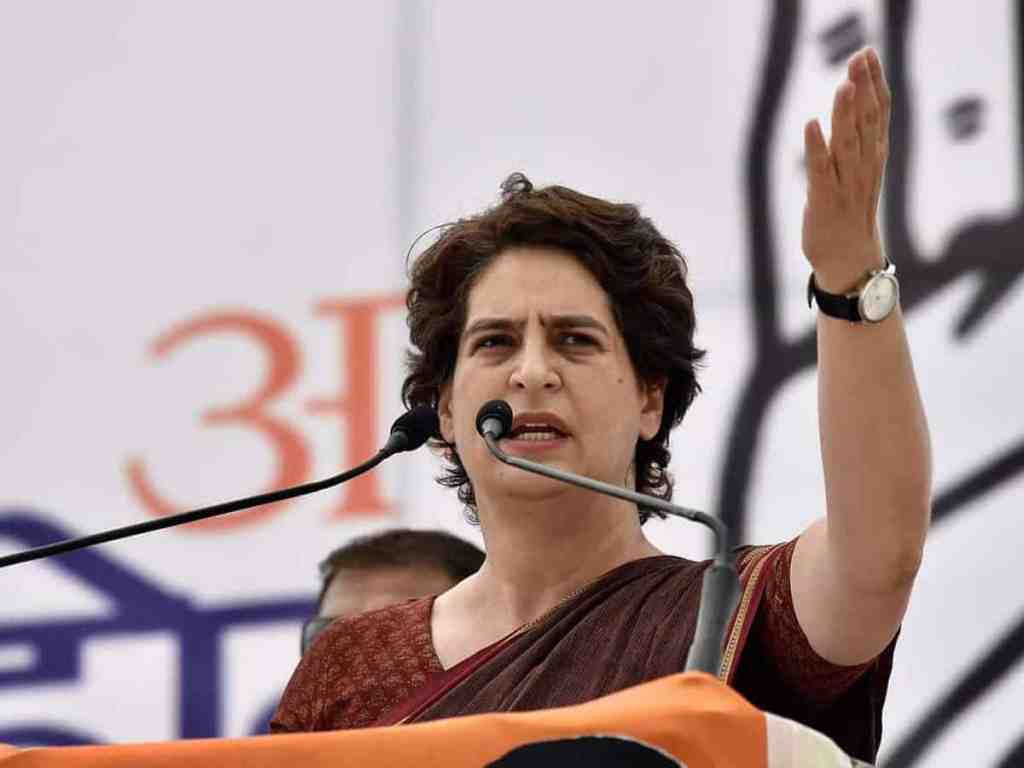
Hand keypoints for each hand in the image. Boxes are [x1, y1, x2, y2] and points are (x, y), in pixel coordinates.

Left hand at [803, 48, 890, 292]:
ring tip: (843, 85)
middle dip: (863, 88)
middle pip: (866, 122)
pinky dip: (816, 147)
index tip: (868, 53)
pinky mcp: (823, 201)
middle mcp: (864, 168)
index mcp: (873, 158)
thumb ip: (857, 142)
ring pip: (847, 144)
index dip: (874, 82)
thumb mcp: (860, 173)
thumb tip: (853, 108)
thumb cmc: (850, 213)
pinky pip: (820, 171)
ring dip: (845, 114)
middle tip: (860, 56)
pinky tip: (811, 125)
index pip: (878, 113)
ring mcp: (845, 185)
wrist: (849, 261)